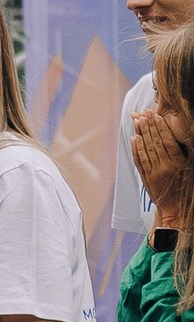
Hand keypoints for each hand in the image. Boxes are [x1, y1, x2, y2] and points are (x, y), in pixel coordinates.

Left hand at [133, 107, 193, 225]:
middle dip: (149, 126)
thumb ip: (185, 155)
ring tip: (138, 121)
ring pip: (146, 150)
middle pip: (155, 143)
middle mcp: (165, 167)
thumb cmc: (187, 188)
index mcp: (178, 163)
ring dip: (141, 134)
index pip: (167, 141)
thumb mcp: (191, 169)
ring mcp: (154, 172)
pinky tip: (133, 138)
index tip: (157, 117)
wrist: (175, 209)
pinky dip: (136, 149)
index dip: (161, 128)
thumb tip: (182, 139)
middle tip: (145, 113)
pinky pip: (139, 160)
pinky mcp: (146, 177)